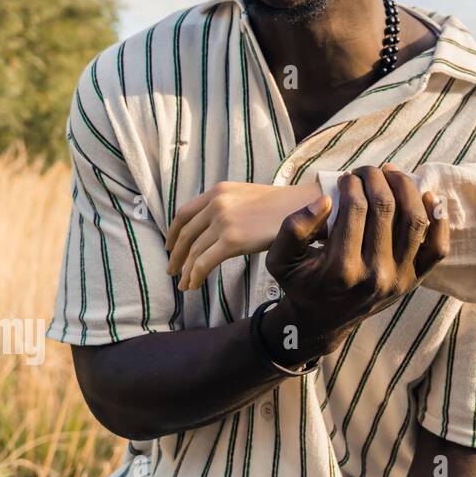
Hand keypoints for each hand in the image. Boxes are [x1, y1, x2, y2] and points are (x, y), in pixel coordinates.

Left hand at [165, 181, 318, 291]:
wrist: (305, 208)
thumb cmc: (283, 207)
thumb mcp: (248, 197)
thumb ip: (228, 206)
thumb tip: (215, 229)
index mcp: (219, 191)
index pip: (184, 213)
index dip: (173, 233)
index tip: (170, 246)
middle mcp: (216, 203)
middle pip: (185, 234)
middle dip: (176, 255)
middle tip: (172, 271)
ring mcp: (223, 221)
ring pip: (194, 251)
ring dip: (186, 271)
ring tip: (185, 284)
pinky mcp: (232, 240)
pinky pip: (204, 262)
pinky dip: (196, 275)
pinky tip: (195, 285)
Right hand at [262, 165, 448, 361]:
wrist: (322, 322)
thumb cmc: (301, 283)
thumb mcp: (281, 259)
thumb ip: (294, 227)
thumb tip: (325, 200)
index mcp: (342, 269)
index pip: (356, 209)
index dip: (353, 184)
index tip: (347, 177)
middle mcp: (375, 275)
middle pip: (387, 209)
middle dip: (377, 179)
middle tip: (368, 170)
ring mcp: (399, 279)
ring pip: (415, 221)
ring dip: (407, 189)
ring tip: (392, 174)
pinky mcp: (414, 281)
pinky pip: (437, 248)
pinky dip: (438, 219)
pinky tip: (427, 195)